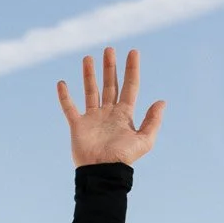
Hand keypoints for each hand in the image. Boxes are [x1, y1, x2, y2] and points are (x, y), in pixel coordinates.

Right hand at [56, 47, 164, 167]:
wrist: (102, 172)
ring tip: (88, 58)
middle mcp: (108, 113)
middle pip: (110, 85)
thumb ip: (153, 121)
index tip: (133, 52)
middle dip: (110, 67)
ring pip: (91, 91)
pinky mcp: (78, 126)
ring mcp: (92, 118)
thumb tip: (161, 101)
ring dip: (89, 75)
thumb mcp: (144, 140)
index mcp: (124, 114)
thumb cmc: (123, 159)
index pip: (130, 86)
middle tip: (109, 50)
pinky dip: (65, 97)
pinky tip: (62, 83)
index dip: (132, 69)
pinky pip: (69, 108)